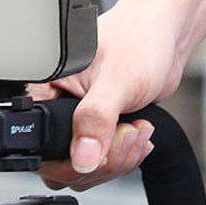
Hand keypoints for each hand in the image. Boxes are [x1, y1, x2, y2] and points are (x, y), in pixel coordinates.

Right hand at [30, 0, 188, 190]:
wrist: (165, 36)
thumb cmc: (138, 40)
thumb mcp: (116, 81)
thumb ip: (96, 120)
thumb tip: (82, 159)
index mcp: (46, 89)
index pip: (40, 145)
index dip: (72, 158)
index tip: (101, 146)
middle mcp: (55, 106)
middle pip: (63, 165)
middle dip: (103, 158)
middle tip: (126, 131)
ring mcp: (76, 121)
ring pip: (84, 167)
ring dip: (118, 157)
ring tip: (137, 127)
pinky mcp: (95, 129)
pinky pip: (100, 161)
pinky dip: (123, 155)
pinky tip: (138, 133)